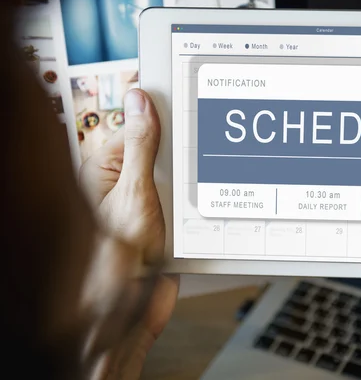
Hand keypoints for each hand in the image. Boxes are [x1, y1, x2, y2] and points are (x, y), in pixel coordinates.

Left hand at [80, 89, 178, 378]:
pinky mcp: (165, 224)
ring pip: (179, 178)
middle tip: (191, 163)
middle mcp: (124, 185)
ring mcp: (146, 205)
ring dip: (191, 187)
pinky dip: (197, 207)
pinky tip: (199, 213)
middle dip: (180, 159)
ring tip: (189, 199)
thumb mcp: (133, 193)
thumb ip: (140, 147)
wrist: (129, 315)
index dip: (162, 118)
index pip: (137, 127)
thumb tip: (140, 102)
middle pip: (162, 152)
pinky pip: (187, 204)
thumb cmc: (114, 261)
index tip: (186, 107)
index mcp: (105, 169)